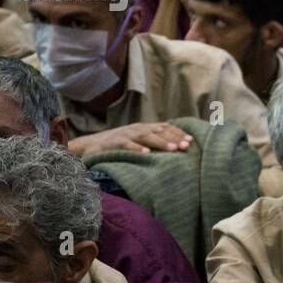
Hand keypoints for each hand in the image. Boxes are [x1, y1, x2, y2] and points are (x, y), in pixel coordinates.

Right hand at [70, 123, 192, 154]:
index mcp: (145, 128)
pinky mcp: (114, 142)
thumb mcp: (138, 141)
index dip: (178, 133)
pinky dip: (136, 149)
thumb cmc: (119, 145)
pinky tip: (146, 154)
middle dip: (174, 138)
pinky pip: (127, 145)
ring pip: (146, 136)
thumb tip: (177, 150)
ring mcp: (126, 134)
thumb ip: (154, 142)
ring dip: (160, 142)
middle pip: (159, 131)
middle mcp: (137, 129)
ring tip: (173, 149)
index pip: (166, 128)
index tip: (192, 141)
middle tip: (187, 146)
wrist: (90, 145)